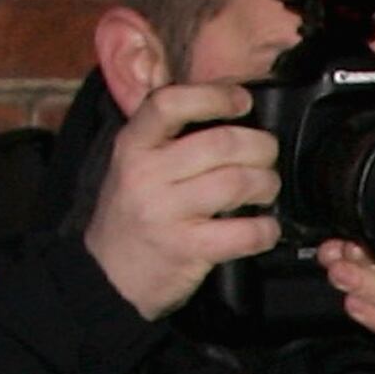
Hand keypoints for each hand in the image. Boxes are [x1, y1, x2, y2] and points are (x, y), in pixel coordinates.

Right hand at [82, 81, 279, 319]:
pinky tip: (266, 228)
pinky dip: (265, 229)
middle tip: (267, 155)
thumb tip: (223, 103)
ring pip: (237, 182)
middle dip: (260, 146)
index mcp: (132, 145)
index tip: (242, 102)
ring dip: (266, 183)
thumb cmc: (131, 214)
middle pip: (220, 143)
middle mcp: (145, 174)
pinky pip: (242, 232)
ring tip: (266, 188)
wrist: (107, 277)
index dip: (214, 96)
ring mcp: (165, 212)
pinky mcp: (186, 249)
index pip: (170, 103)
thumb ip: (166, 135)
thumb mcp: (132, 165)